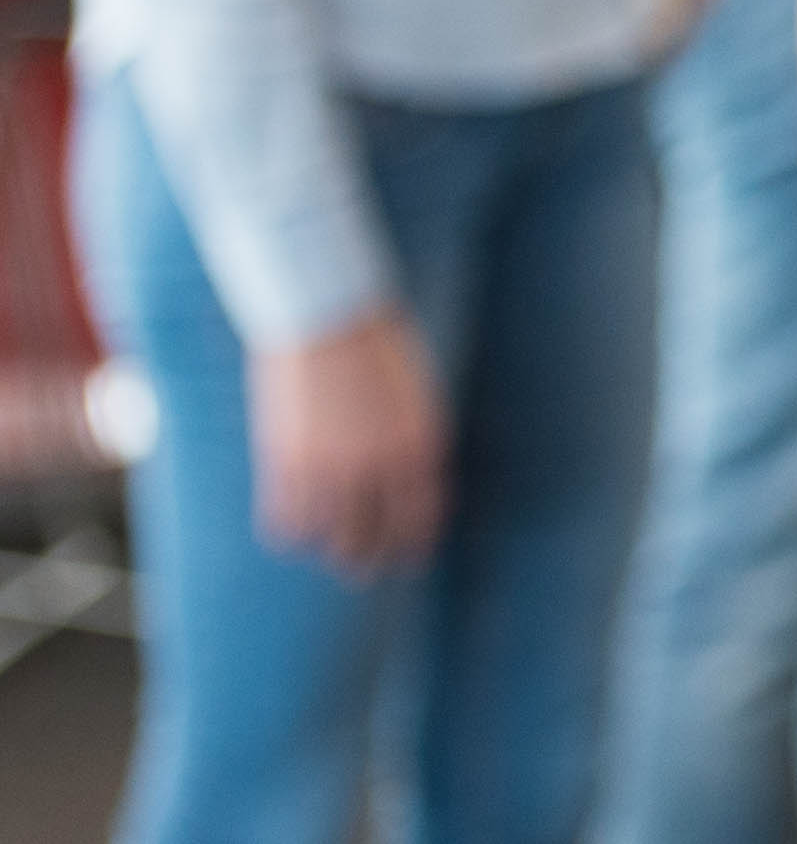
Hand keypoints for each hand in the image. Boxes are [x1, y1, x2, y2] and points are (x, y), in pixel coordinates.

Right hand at [250, 310, 447, 577]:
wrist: (326, 315)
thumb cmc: (377, 346)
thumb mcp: (414, 395)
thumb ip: (412, 440)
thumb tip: (410, 478)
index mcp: (419, 445)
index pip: (420, 516)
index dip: (413, 544)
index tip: (409, 560)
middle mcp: (378, 465)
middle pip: (372, 537)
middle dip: (368, 560)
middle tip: (362, 571)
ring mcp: (330, 466)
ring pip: (328, 537)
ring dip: (329, 551)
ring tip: (327, 556)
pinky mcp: (285, 461)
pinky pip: (286, 521)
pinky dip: (290, 534)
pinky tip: (291, 535)